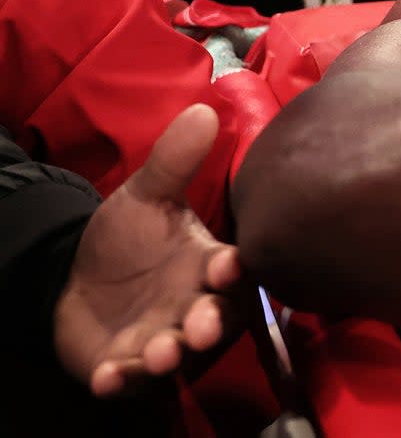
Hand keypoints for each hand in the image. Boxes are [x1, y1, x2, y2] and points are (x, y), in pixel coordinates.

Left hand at [54, 104, 242, 396]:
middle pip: (213, 320)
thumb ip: (175, 161)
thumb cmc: (127, 240)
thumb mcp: (146, 196)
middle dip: (209, 324)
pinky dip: (119, 379)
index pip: (232, 271)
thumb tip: (203, 109)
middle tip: (202, 325)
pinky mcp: (124, 364)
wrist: (78, 281)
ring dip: (169, 355)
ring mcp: (159, 338)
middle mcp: (191, 306)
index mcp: (206, 266)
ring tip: (160, 351)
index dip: (234, 272)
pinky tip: (108, 373)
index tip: (228, 265)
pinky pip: (126, 379)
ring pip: (174, 353)